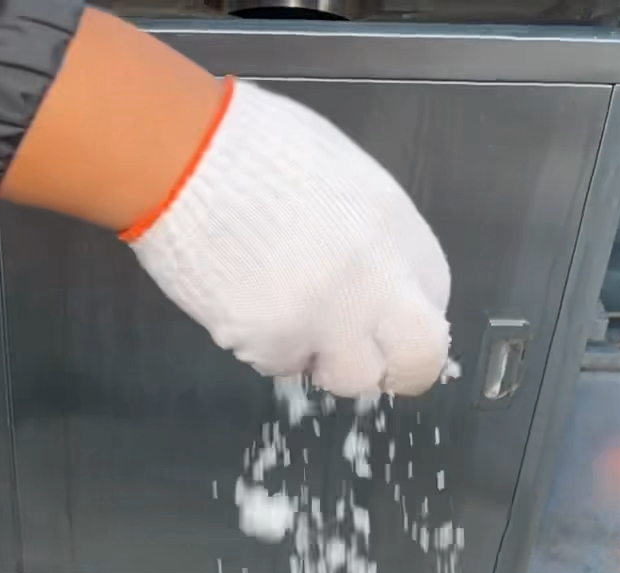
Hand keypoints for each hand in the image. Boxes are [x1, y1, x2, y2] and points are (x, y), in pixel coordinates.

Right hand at [124, 80, 450, 400]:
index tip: (384, 317)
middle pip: (416, 362)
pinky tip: (245, 297)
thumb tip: (379, 284)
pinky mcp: (271, 345)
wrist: (185, 158)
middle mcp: (371, 286)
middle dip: (396, 369)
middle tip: (364, 357)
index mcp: (394, 232)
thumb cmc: (260, 151)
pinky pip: (283, 365)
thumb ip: (374, 240)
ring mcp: (323, 322)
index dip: (408, 317)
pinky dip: (268, 343)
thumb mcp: (346, 181)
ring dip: (324, 356)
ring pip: (344, 374)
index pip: (434, 304)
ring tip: (286, 309)